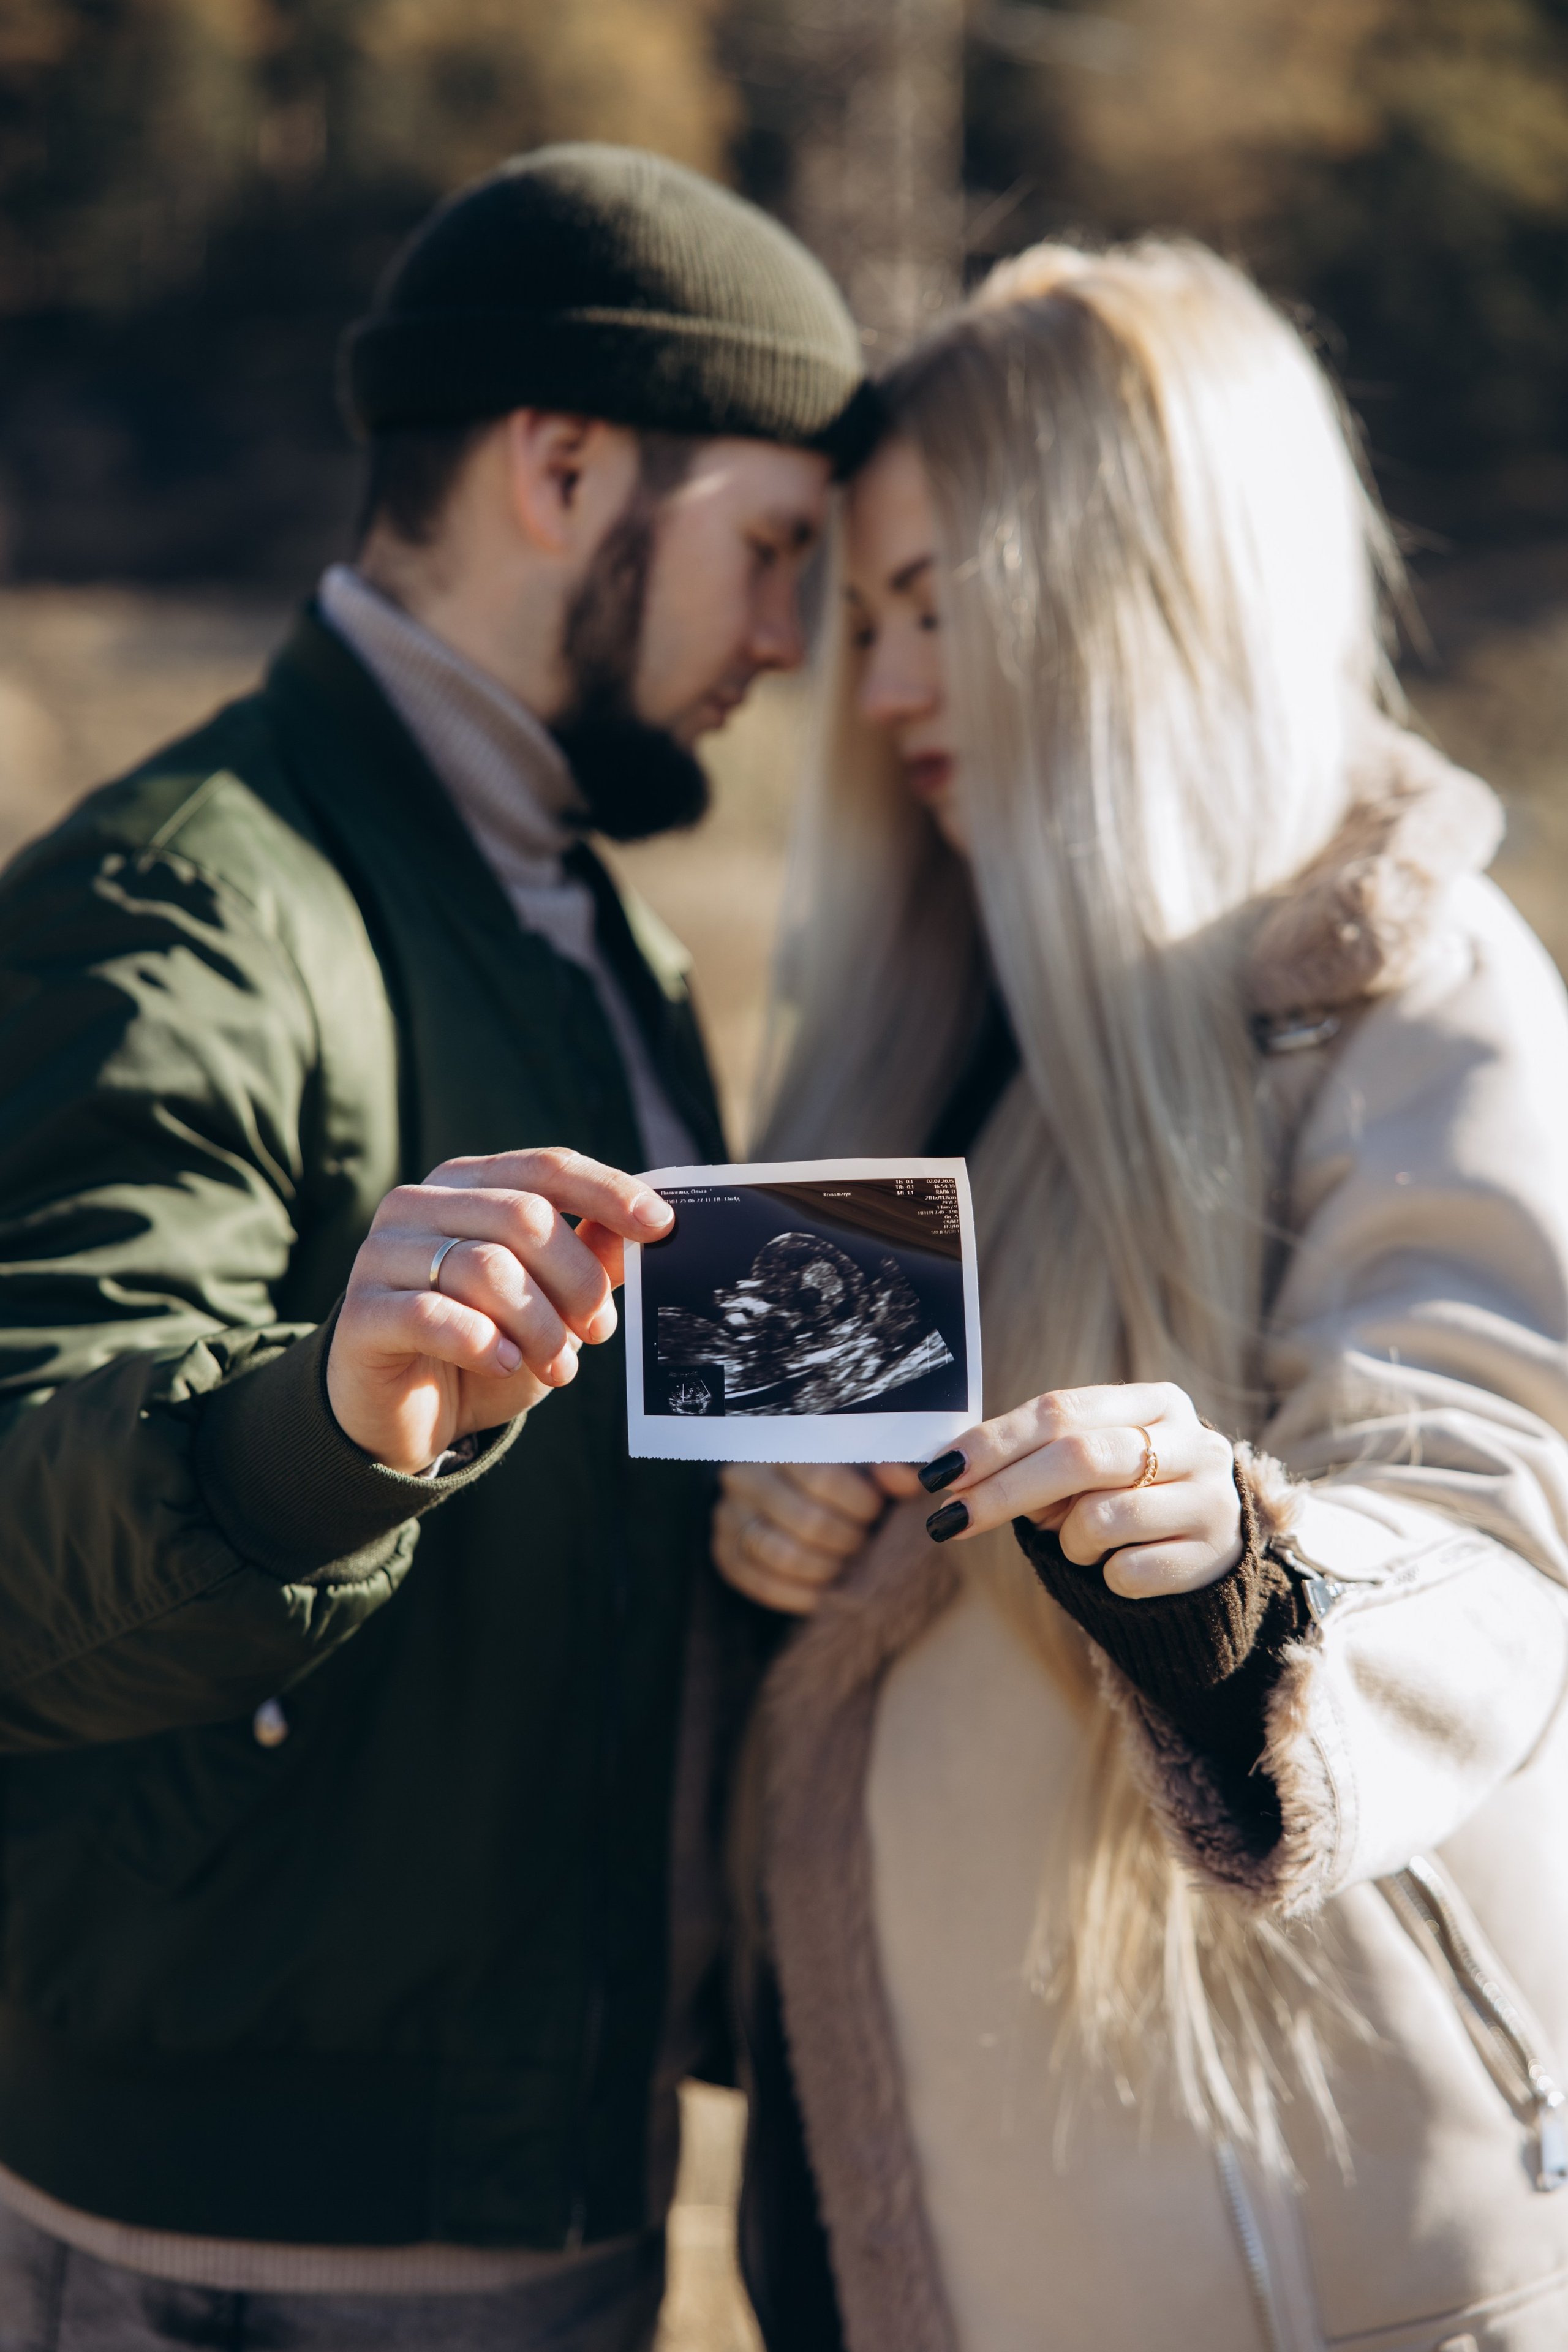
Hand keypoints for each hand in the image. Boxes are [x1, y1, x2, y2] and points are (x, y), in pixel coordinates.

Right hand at [327, 1146, 672, 1472]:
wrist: (405, 1416)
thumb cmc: (484, 1346)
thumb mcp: (550, 1305)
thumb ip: (590, 1260)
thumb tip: (647, 1228)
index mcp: (466, 1185)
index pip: (546, 1168)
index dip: (609, 1192)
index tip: (662, 1227)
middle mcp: (418, 1205)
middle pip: (524, 1217)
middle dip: (578, 1281)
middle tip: (600, 1331)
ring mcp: (381, 1255)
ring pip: (486, 1267)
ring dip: (540, 1325)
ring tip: (558, 1367)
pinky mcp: (361, 1313)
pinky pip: (433, 1314)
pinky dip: (483, 1343)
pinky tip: (504, 1364)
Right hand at [713, 1461, 895, 1614]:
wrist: (789, 1495)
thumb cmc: (836, 1478)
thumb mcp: (862, 1464)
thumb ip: (890, 1468)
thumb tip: (910, 1480)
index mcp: (780, 1443)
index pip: (822, 1477)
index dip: (860, 1504)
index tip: (876, 1512)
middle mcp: (744, 1476)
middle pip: (806, 1521)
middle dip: (848, 1542)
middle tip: (865, 1545)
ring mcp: (729, 1516)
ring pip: (781, 1555)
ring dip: (826, 1569)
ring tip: (849, 1568)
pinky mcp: (724, 1553)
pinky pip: (761, 1583)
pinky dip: (800, 1594)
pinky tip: (825, 1592)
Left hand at [884, 1382, 1242, 1598]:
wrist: (1210, 1554)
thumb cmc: (1127, 1498)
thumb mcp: (1089, 1466)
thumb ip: (1036, 1457)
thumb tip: (952, 1472)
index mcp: (1157, 1402)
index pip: (1061, 1410)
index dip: (995, 1441)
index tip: (941, 1471)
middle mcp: (1194, 1442)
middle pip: (1078, 1457)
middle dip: (1003, 1491)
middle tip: (950, 1519)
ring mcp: (1211, 1499)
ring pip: (1101, 1518)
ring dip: (1068, 1540)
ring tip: (1081, 1543)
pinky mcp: (1214, 1556)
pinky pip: (1127, 1572)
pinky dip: (1104, 1576)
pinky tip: (1121, 1567)